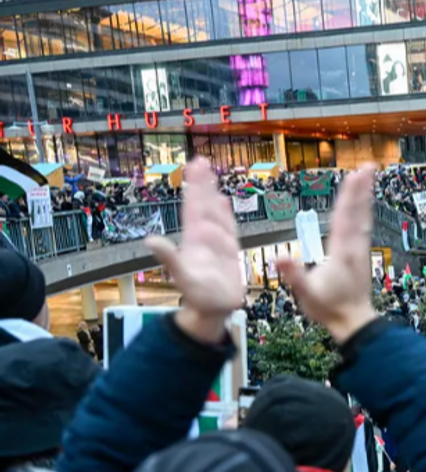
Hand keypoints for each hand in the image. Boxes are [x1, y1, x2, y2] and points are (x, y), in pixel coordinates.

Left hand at [145, 158, 243, 343]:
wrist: (212, 310)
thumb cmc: (198, 296)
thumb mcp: (181, 276)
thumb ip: (169, 258)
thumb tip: (149, 241)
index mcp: (194, 238)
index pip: (194, 206)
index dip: (196, 185)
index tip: (195, 166)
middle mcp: (204, 236)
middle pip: (203, 204)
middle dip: (203, 184)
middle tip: (201, 161)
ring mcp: (216, 242)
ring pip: (215, 213)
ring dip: (214, 195)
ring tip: (211, 176)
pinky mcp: (228, 251)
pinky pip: (229, 227)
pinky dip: (227, 214)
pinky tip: (224, 202)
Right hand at [276, 164, 377, 342]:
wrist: (354, 322)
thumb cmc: (329, 308)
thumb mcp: (307, 294)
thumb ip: (294, 275)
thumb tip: (280, 258)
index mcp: (341, 252)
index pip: (344, 218)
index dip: (348, 196)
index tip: (354, 177)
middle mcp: (354, 247)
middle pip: (357, 212)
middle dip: (361, 189)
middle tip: (367, 167)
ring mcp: (360, 251)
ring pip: (363, 218)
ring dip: (364, 197)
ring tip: (368, 178)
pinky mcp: (361, 255)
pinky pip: (363, 227)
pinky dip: (363, 211)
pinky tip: (364, 205)